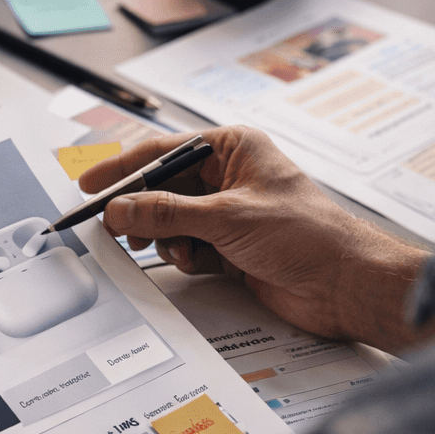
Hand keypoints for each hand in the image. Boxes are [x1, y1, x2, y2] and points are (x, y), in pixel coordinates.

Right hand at [82, 127, 434, 352]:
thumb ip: (165, 214)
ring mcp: (229, 213)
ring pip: (170, 222)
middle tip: (114, 229)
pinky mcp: (231, 247)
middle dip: (142, 211)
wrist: (345, 285)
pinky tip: (202, 263)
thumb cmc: (308, 235)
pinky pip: (187, 247)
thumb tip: (119, 210)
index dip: (122, 169)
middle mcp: (229, 176)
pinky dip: (186, 257)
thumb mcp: (226, 218)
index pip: (163, 152)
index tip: (89, 185)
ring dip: (167, 239)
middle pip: (162, 189)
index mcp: (233, 148)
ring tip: (179, 250)